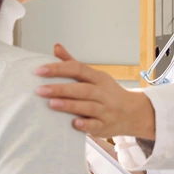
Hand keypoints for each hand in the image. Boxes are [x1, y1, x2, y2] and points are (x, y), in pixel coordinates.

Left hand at [36, 44, 155, 141]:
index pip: (78, 69)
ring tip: (51, 104)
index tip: (39, 71)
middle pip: (82, 89)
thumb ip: (73, 64)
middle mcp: (103, 93)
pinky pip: (96, 125)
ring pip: (87, 106)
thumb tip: (56, 47)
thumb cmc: (108, 93)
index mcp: (98, 78)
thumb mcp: (94, 76)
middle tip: (40, 90)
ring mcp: (105, 110)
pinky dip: (85, 125)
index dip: (59, 68)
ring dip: (69, 105)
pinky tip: (74, 124)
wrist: (133, 113)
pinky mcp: (105, 126)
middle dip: (61, 89)